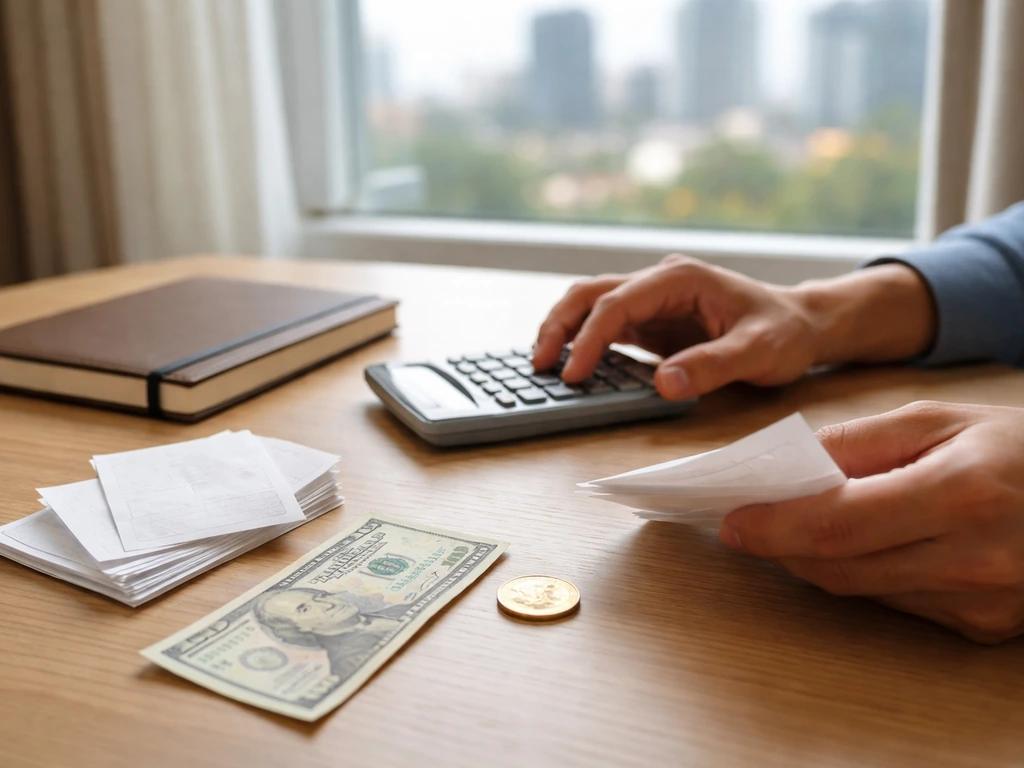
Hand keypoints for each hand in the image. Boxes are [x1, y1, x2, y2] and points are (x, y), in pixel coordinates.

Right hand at [531, 255, 934, 400]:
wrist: (801, 325)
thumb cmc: (785, 333)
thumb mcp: (759, 351)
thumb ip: (713, 365)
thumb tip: (664, 383)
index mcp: (680, 278)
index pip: (618, 301)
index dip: (590, 337)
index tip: (573, 372)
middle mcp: (660, 282)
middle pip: (591, 292)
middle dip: (559, 324)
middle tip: (538, 364)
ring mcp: (653, 300)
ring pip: (591, 304)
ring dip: (564, 330)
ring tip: (541, 364)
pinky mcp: (652, 322)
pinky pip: (606, 326)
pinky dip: (582, 343)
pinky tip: (570, 367)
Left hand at [720, 401, 1023, 643]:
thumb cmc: (1018, 448)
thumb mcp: (939, 421)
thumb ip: (857, 443)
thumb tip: (786, 467)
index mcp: (961, 494)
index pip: (835, 525)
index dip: (773, 527)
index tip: (731, 520)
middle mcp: (973, 560)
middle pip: (838, 567)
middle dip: (780, 546)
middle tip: (746, 523)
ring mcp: (980, 602)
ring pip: (860, 589)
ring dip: (814, 561)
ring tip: (792, 526)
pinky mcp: (981, 626)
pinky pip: (894, 602)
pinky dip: (861, 573)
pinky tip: (856, 545)